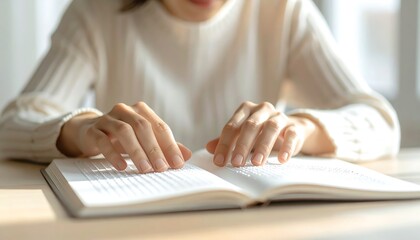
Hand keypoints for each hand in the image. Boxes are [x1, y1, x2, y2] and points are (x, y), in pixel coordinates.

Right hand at [57, 102, 191, 172]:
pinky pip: (103, 140)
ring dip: (136, 151)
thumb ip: (165, 146)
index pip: (160, 127)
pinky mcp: (93, 130)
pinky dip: (113, 154)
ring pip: (124, 131)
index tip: (178, 164)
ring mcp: (107, 118)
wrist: (90, 131)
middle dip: (154, 149)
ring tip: (145, 169)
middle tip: (162, 168)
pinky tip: (122, 166)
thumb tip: (187, 156)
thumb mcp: (144, 140)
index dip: (170, 146)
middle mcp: (125, 110)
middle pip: (143, 127)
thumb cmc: (123, 137)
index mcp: (141, 110)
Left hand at [206, 101, 333, 166]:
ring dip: (263, 146)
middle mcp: (262, 109)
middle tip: (236, 163)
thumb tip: (209, 148)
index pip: (232, 126)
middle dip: (242, 145)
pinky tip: (281, 160)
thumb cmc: (260, 134)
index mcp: (246, 110)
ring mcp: (279, 116)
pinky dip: (287, 147)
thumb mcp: (242, 137)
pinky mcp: (295, 126)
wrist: (291, 130)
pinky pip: (291, 134)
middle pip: (251, 125)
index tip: (219, 162)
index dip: (224, 144)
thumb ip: (226, 141)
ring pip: (271, 128)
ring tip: (256, 163)